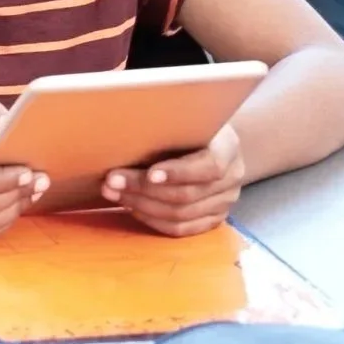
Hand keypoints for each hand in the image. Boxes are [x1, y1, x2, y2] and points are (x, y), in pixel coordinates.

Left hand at [103, 122, 244, 236]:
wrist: (209, 142)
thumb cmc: (187, 124)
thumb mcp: (181, 114)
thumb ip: (162, 117)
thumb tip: (123, 117)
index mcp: (228, 149)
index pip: (209, 167)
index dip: (179, 173)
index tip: (150, 173)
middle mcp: (231, 179)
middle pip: (187, 194)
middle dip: (143, 189)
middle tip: (112, 180)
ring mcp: (224, 203)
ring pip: (180, 215)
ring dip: (141, 205)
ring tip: (112, 193)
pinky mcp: (212, 219)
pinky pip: (180, 229)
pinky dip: (152, 219)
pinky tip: (130, 206)